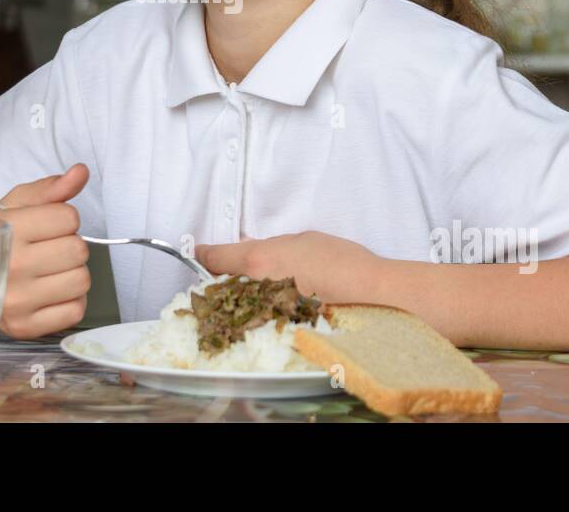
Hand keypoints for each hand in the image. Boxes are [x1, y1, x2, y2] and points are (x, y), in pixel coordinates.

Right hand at [0, 164, 91, 338]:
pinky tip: (48, 292)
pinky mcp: (26, 328)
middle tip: (47, 249)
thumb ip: (50, 188)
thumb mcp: (14, 205)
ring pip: (81, 281)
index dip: (62, 218)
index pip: (69, 218)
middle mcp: (12, 266)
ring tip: (48, 271)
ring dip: (71, 274)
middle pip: (78, 250)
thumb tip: (81, 172)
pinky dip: (69, 301)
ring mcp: (18, 301)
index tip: (46, 226)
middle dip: (68, 245)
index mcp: (9, 230)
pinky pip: (75, 311)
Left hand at [194, 231, 383, 303]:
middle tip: (226, 273)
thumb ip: (271, 247)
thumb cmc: (340, 259)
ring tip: (250, 291)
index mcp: (257, 260)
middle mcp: (256, 288)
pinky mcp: (281, 328)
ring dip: (240, 297)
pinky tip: (268, 307)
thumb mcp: (300, 240)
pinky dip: (258, 312)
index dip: (203, 254)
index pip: (215, 257)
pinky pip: (259, 318)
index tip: (198, 252)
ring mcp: (267, 312)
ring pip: (239, 303)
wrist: (370, 291)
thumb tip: (254, 251)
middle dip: (222, 278)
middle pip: (223, 284)